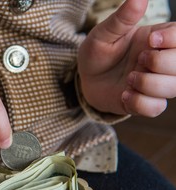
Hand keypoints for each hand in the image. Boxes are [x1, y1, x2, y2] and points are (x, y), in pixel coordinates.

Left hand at [78, 0, 175, 116]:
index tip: (150, 40)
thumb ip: (122, 19)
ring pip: (173, 88)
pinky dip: (141, 103)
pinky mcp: (143, 102)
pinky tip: (124, 95)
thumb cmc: (97, 53)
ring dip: (151, 84)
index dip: (173, 39)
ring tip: (129, 79)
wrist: (85, 79)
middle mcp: (160, 61)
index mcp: (157, 39)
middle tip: (139, 59)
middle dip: (162, 62)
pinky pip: (155, 108)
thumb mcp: (103, 34)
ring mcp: (154, 83)